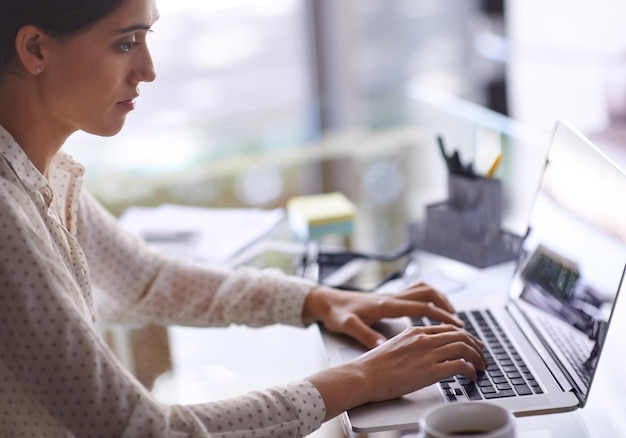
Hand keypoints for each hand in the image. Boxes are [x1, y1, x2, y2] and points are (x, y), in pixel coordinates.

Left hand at [302, 282, 465, 348]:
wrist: (326, 300)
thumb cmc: (336, 313)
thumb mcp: (348, 326)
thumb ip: (365, 335)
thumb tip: (382, 345)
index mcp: (386, 304)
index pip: (421, 306)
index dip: (441, 315)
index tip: (457, 325)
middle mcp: (391, 297)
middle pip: (426, 292)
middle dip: (445, 304)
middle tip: (459, 321)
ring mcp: (390, 296)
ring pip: (422, 289)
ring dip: (438, 299)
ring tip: (449, 314)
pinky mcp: (388, 298)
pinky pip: (414, 294)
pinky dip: (426, 299)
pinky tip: (428, 312)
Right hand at [306, 323, 485, 419]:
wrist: (363, 375)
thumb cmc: (373, 366)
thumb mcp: (395, 346)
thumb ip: (412, 345)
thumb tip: (422, 352)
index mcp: (415, 331)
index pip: (448, 329)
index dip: (464, 336)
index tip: (472, 343)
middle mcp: (423, 338)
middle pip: (460, 335)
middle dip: (476, 345)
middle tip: (482, 355)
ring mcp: (427, 353)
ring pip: (464, 347)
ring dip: (477, 358)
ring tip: (480, 367)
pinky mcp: (429, 370)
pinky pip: (459, 365)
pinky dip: (470, 370)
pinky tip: (471, 376)